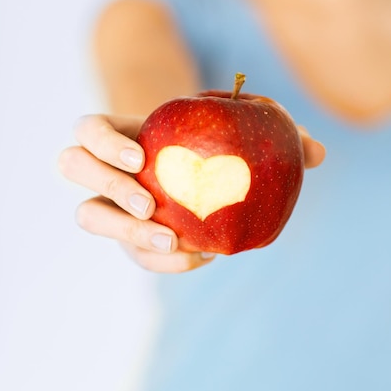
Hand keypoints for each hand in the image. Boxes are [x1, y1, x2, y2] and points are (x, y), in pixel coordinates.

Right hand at [58, 115, 324, 273]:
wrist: (197, 178)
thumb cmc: (217, 146)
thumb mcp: (242, 133)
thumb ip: (277, 137)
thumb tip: (317, 153)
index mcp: (126, 133)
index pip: (89, 129)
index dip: (103, 144)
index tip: (143, 160)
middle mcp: (108, 168)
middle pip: (72, 166)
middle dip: (106, 185)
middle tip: (151, 206)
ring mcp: (113, 206)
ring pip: (89, 215)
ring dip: (125, 231)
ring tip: (173, 242)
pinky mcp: (130, 239)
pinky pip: (134, 253)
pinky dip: (163, 261)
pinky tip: (200, 257)